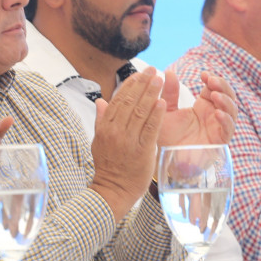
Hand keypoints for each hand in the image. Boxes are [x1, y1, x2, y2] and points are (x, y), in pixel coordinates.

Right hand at [89, 68, 164, 218]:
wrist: (113, 190)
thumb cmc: (108, 166)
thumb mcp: (99, 141)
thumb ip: (101, 120)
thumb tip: (100, 101)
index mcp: (105, 127)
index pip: (118, 100)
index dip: (129, 85)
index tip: (139, 74)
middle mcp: (115, 131)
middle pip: (130, 102)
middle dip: (142, 84)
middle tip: (152, 71)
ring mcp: (128, 141)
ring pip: (140, 112)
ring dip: (150, 94)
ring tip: (159, 80)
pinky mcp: (142, 151)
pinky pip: (150, 129)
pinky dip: (156, 115)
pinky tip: (162, 102)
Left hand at [157, 70, 236, 147]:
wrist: (167, 160)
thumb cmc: (167, 137)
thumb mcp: (166, 112)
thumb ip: (168, 93)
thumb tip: (169, 72)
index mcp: (203, 105)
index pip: (214, 87)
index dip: (213, 79)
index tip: (204, 74)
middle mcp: (214, 114)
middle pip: (228, 95)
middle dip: (222, 86)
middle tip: (211, 81)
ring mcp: (219, 127)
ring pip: (232, 110)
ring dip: (226, 100)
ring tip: (214, 95)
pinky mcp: (220, 141)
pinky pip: (228, 128)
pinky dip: (226, 120)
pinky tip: (217, 113)